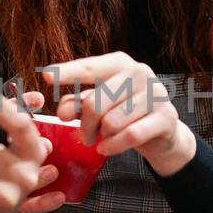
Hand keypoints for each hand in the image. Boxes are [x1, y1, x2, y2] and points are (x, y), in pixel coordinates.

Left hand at [44, 52, 195, 175]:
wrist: (162, 131)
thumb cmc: (125, 113)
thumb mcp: (100, 105)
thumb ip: (79, 103)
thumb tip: (63, 112)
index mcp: (120, 63)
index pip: (89, 68)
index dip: (67, 73)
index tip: (46, 77)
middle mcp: (139, 72)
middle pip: (95, 103)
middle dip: (85, 125)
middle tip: (84, 136)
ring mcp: (156, 93)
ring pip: (112, 122)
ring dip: (101, 137)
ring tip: (102, 139)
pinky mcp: (166, 116)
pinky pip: (130, 135)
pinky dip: (113, 146)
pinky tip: (106, 148)